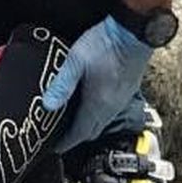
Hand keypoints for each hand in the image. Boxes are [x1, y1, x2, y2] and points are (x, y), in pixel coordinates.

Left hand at [40, 15, 151, 152]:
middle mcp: (112, 107)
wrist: (134, 34)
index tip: (56, 148)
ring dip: (89, 125)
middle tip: (62, 135)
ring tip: (73, 120)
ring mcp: (122, 99)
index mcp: (98, 104)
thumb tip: (47, 105)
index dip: (67, 142)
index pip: (81, 133)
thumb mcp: (76, 62)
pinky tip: (91, 102)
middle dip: (77, 136)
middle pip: (93, 130)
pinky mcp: (127, 89)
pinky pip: (111, 110)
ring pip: (103, 121)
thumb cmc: (105, 46)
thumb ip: (61, 84)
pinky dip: (98, 113)